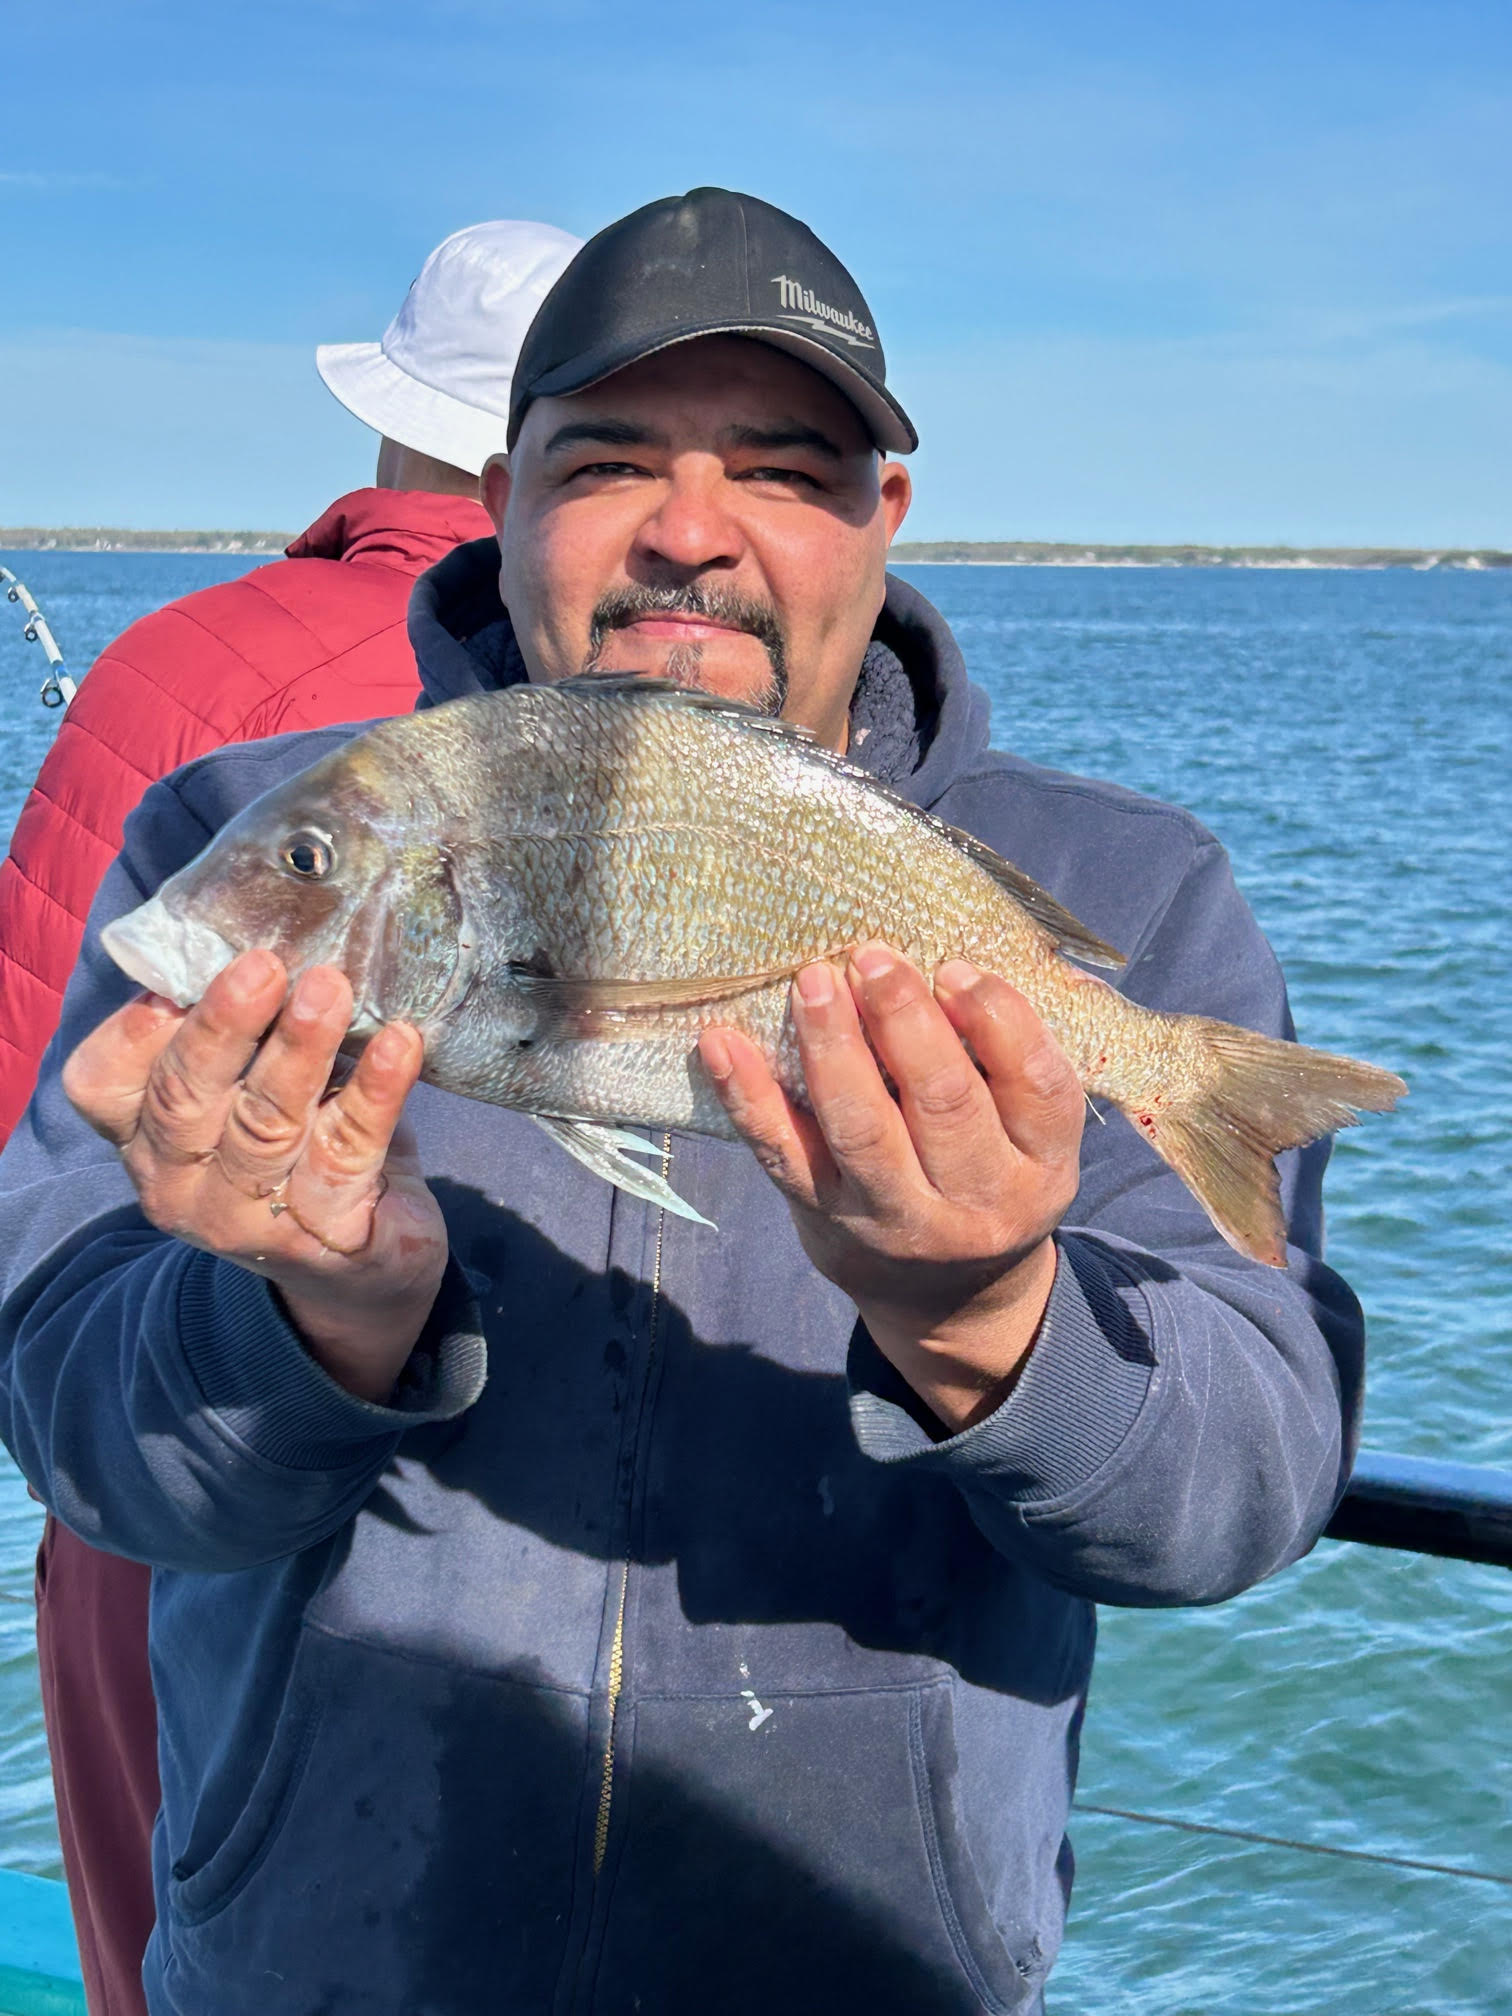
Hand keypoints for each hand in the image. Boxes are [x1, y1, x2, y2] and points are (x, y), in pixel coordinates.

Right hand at [63, 949, 447, 1403]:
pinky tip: (399, 1045)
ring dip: (300, 1051)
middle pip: (186, 1097)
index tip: (187, 967)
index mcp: (143, 1134)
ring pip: (266, 1127)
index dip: (138, 1027)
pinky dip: (374, 1094)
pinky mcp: (324, 1240)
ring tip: (332, 988)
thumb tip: (281, 923)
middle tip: (265, 964)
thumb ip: (247, 1025)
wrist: (359, 1265)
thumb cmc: (298, 1144)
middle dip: (224, 1025)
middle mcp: (177, 1183)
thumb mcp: (253, 1085)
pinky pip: (347, 1158)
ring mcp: (245, 1221)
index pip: (103, 1081)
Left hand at [700, 945, 1083, 1431]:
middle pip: (945, 1103)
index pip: (1037, 1085)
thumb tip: (982, 956)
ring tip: (812, 982)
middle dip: (905, 1021)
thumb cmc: (984, 1174)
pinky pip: (783, 1154)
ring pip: (863, 1130)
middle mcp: (977, 1202)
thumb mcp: (1029, 1135)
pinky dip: (748, 1097)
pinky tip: (720, 1044)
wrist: (946, 1297)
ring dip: (833, 1048)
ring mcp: (896, 1218)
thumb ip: (1013, 1059)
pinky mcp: (826, 1219)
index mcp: (1042, 1166)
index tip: (953, 967)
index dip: (998, 1019)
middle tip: (871, 958)